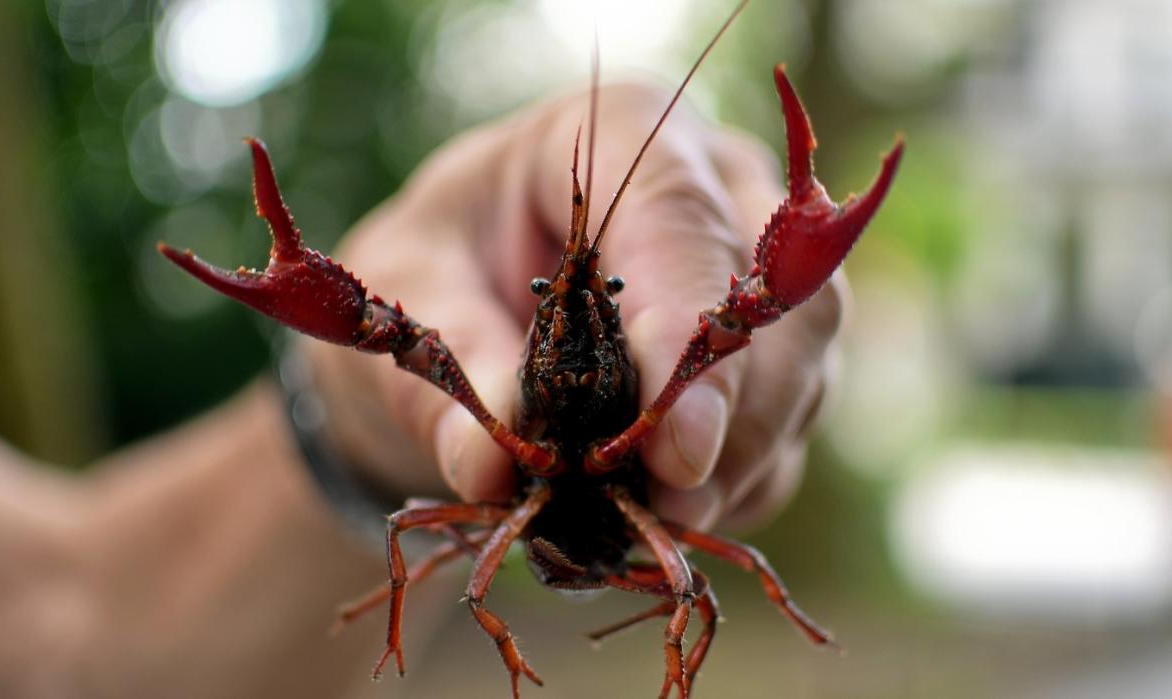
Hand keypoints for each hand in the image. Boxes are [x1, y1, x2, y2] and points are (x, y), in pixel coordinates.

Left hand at [306, 83, 844, 531]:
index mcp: (621, 136)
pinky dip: (738, 484)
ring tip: (652, 522)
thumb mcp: (414, 292)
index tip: (677, 450)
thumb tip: (493, 465)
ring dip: (740, 463)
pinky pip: (786, 423)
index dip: (687, 335)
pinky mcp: (765, 348)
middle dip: (734, 421)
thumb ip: (455, 364)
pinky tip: (668, 512)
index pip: (682, 221)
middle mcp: (714, 189)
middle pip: (781, 304)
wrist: (462, 288)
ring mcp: (753, 272)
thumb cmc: (441, 261)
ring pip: (802, 371)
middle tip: (665, 511)